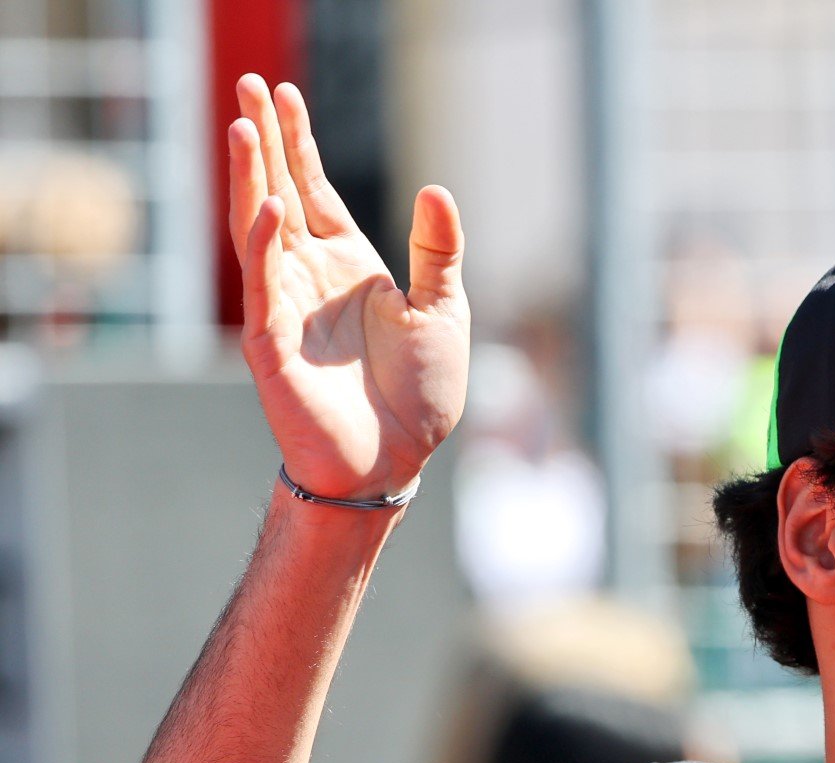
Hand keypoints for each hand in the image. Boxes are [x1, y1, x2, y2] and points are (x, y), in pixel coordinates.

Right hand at [228, 74, 469, 499]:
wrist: (397, 461)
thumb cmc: (419, 394)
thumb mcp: (443, 311)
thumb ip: (438, 252)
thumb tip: (436, 188)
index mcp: (346, 265)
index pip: (313, 190)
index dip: (299, 143)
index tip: (283, 93)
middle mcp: (307, 278)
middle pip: (277, 194)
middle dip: (264, 142)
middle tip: (248, 83)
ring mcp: (284, 308)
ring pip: (258, 231)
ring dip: (251, 181)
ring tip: (245, 128)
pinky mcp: (274, 346)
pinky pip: (264, 288)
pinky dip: (266, 248)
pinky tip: (269, 208)